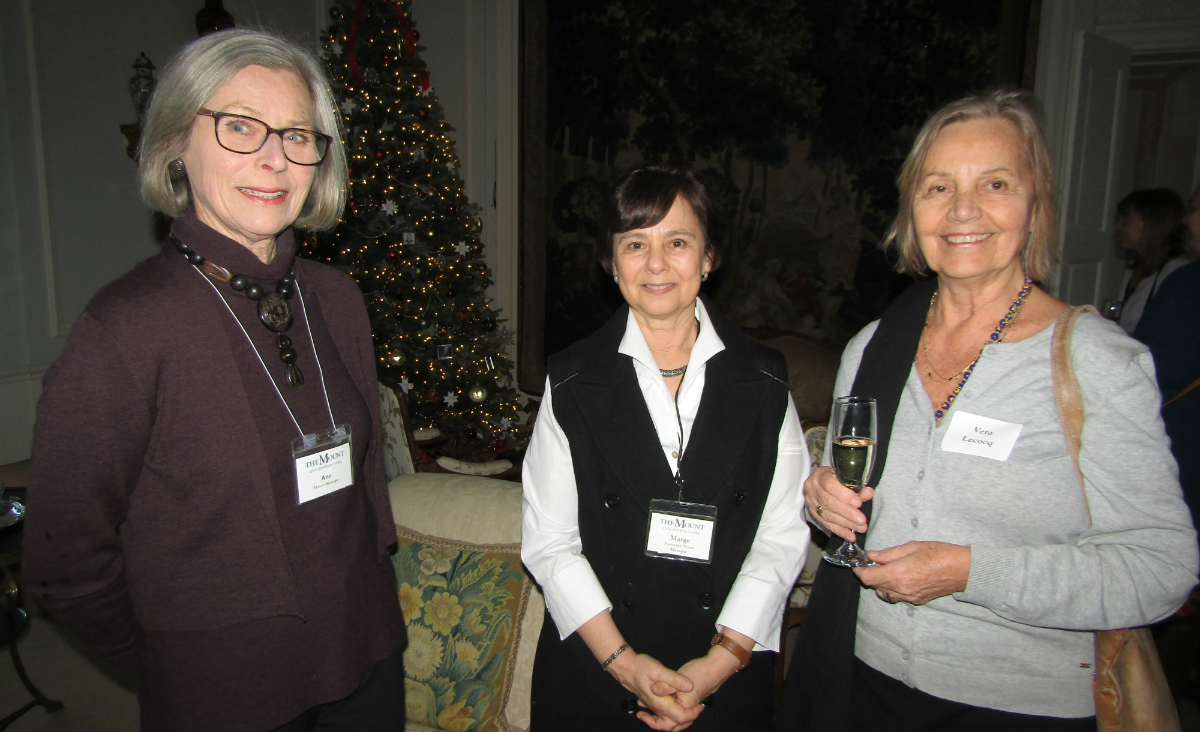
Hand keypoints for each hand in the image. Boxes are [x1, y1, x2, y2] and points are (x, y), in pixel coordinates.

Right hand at [606, 650, 701, 729]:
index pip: (681, 717)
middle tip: (697, 708)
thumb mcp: (659, 670)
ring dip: (681, 716)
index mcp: (662, 703)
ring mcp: (654, 706)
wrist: (624, 667)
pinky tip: (678, 704)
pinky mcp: (652, 701)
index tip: (700, 704)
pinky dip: (672, 713)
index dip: (693, 713)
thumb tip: (690, 686)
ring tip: (691, 708)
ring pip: (668, 719)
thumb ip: (675, 679)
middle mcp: (657, 707)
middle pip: (675, 723)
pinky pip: (663, 714)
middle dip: (688, 719)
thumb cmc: (641, 667)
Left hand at [642, 627, 747, 730]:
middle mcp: (687, 709)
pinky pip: (676, 707)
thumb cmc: (699, 672)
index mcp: (684, 708)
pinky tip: (657, 697)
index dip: (654, 722)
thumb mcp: (679, 677)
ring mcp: (688, 704)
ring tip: (646, 709)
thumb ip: (666, 685)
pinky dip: (666, 706)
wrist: (715, 666)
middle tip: (643, 715)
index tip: (643, 714)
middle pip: (672, 724)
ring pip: (673, 716)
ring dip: (660, 714)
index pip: (669, 724)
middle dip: (657, 722)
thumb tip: (653, 689)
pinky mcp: (688, 698)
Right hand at [804, 466, 873, 542]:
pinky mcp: (814, 515)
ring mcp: (812, 503)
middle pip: (829, 502)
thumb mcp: (846, 478)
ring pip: (828, 515)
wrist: (823, 483)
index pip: (829, 485)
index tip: (858, 503)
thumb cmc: (837, 478)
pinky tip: (851, 536)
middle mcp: (813, 489)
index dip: (844, 495)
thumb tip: (869, 493)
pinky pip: (827, 525)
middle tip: (862, 520)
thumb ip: (858, 487)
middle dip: (848, 513)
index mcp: (820, 475)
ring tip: (861, 528)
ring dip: (846, 523)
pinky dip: (840, 531)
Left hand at [853, 541, 970, 604]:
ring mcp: (909, 597)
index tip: (858, 563)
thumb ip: (888, 554)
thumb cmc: (939, 554)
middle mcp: (900, 589)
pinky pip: (897, 597)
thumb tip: (871, 556)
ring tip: (888, 570)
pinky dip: (893, 588)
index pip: (867, 577)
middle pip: (874, 586)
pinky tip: (901, 577)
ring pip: (884, 593)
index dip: (859, 570)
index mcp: (897, 574)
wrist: (962, 570)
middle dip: (870, 574)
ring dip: (881, 583)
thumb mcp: (911, 547)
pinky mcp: (917, 601)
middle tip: (874, 562)